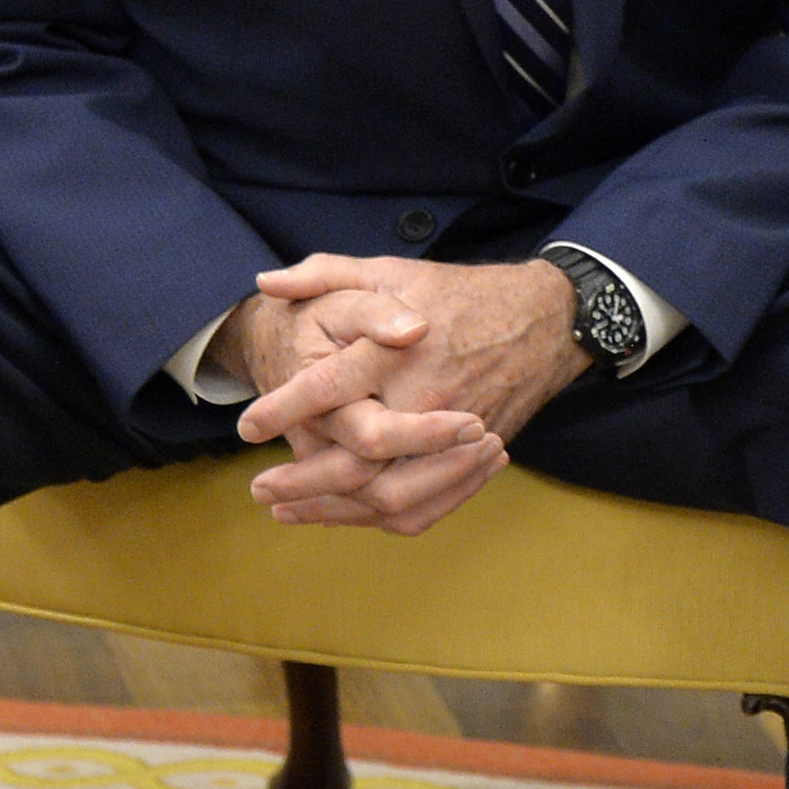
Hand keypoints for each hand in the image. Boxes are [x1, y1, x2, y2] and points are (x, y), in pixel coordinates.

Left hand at [235, 256, 595, 534]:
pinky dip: (378, 519)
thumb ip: (324, 273)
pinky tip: (344, 515)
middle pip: (355, 461)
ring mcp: (450, 436)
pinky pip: (423, 506)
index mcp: (395, 350)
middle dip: (302, 482)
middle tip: (260, 490)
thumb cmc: (457, 293)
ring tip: (289, 511)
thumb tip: (266, 283)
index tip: (248, 428)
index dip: (283, 410)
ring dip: (332, 512)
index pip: (328, 389)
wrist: (540, 321)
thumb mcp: (389, 268)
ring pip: (386, 495)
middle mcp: (422, 398)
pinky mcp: (467, 459)